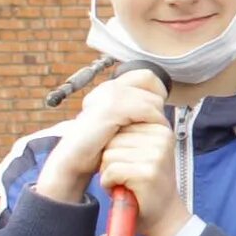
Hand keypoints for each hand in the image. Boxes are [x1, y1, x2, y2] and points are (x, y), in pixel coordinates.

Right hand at [37, 70, 165, 197]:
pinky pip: (148, 110)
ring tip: (149, 133)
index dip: (157, 90)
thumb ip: (134, 108)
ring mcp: (110, 95)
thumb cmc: (98, 144)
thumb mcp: (119, 121)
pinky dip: (153, 123)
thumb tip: (160, 100)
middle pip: (152, 83)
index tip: (154, 111)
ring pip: (153, 99)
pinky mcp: (112, 108)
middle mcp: (109, 87)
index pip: (147, 75)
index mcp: (111, 87)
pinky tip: (146, 136)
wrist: (75, 159)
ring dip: (157, 118)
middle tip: (152, 124)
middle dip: (157, 104)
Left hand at [99, 120, 187, 235]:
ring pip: (109, 155)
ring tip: (125, 182)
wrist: (164, 217)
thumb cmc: (147, 185)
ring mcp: (156, 155)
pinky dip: (109, 184)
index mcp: (160, 128)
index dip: (116, 148)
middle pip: (112, 140)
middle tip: (127, 175)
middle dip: (111, 160)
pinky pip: (110, 171)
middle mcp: (162, 137)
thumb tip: (103, 116)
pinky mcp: (147, 172)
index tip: (131, 162)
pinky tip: (122, 189)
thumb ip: (130, 134)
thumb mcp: (144, 152)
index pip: (120, 127)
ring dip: (109, 173)